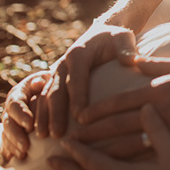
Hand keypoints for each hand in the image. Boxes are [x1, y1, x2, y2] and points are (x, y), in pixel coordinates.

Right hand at [0, 70, 51, 162]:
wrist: (52, 96)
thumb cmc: (54, 86)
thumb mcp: (50, 80)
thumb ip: (45, 82)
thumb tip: (39, 82)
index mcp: (18, 93)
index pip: (15, 104)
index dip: (21, 115)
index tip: (29, 125)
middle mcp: (11, 108)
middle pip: (8, 122)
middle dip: (15, 135)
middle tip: (25, 146)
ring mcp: (11, 122)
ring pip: (6, 134)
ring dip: (13, 145)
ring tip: (23, 155)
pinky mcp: (13, 134)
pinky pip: (8, 144)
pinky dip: (12, 151)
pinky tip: (19, 159)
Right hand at [36, 23, 136, 138]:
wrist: (100, 34)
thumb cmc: (114, 39)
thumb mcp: (123, 37)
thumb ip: (126, 48)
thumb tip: (131, 61)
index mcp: (79, 53)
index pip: (77, 78)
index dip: (77, 98)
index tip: (80, 118)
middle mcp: (63, 63)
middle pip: (56, 90)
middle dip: (55, 113)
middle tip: (57, 134)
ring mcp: (56, 73)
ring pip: (45, 96)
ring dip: (43, 116)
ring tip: (43, 136)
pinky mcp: (54, 81)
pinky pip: (42, 98)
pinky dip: (39, 114)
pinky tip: (39, 131)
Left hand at [75, 54, 169, 162]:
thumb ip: (156, 63)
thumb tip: (131, 58)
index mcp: (157, 91)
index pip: (117, 102)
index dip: (95, 111)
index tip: (79, 119)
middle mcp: (160, 114)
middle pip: (116, 127)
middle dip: (91, 136)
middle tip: (69, 145)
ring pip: (131, 148)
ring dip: (106, 156)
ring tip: (86, 164)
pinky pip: (155, 163)